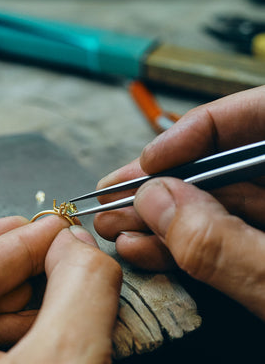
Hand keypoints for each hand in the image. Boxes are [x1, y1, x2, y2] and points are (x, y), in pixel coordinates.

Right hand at [94, 86, 264, 319]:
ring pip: (221, 208)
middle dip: (164, 186)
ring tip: (114, 227)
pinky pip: (227, 243)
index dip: (198, 130)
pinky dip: (185, 249)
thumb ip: (220, 243)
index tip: (150, 158)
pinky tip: (145, 250)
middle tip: (114, 197)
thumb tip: (156, 201)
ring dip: (163, 221)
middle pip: (228, 165)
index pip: (258, 114)